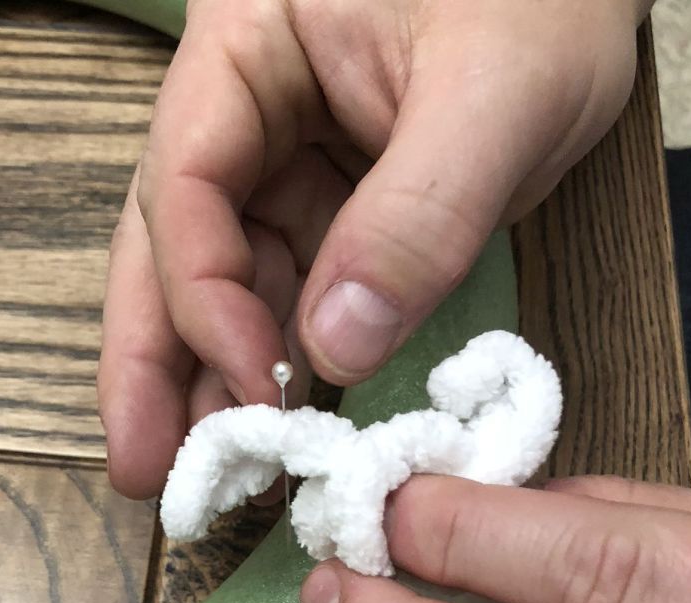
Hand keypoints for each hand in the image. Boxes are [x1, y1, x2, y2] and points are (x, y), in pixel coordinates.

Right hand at [97, 0, 650, 498]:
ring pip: (229, 282)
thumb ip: (415, 217)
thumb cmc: (543, 1)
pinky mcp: (331, 213)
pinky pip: (292, 293)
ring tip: (211, 469)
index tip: (252, 388)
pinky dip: (282, 360)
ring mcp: (286, 167)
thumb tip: (334, 348)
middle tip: (146, 467)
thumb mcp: (495, 95)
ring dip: (217, 376)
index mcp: (248, 46)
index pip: (187, 183)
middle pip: (173, 245)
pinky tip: (276, 423)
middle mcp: (247, 114)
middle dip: (158, 361)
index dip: (204, 297)